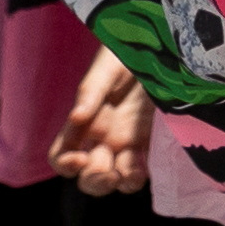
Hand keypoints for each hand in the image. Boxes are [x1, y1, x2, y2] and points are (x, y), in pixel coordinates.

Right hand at [53, 48, 152, 195]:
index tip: (80, 158)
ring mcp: (128, 141)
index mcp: (85, 121)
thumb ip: (92, 90)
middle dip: (95, 180)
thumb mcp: (108, 65)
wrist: (163, 42)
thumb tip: (76, 117)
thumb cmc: (129, 50)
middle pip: (88, 176)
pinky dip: (140, 175)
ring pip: (116, 179)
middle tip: (108, 171)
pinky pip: (142, 169)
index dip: (65, 164)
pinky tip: (147, 168)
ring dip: (119, 183)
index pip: (61, 155)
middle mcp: (103, 137)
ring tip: (131, 173)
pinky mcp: (152, 140)